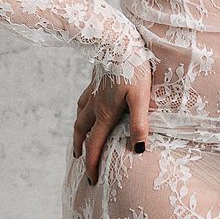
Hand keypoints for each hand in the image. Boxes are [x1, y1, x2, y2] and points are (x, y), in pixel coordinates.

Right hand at [72, 58, 153, 185]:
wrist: (118, 38)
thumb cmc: (134, 67)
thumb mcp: (141, 97)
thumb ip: (139, 124)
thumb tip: (138, 150)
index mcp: (106, 112)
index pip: (95, 145)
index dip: (92, 164)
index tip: (91, 180)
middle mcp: (95, 104)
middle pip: (81, 132)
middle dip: (80, 150)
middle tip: (80, 163)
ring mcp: (93, 91)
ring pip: (79, 116)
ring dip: (77, 131)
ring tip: (78, 139)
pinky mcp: (95, 79)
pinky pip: (83, 100)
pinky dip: (81, 110)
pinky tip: (86, 107)